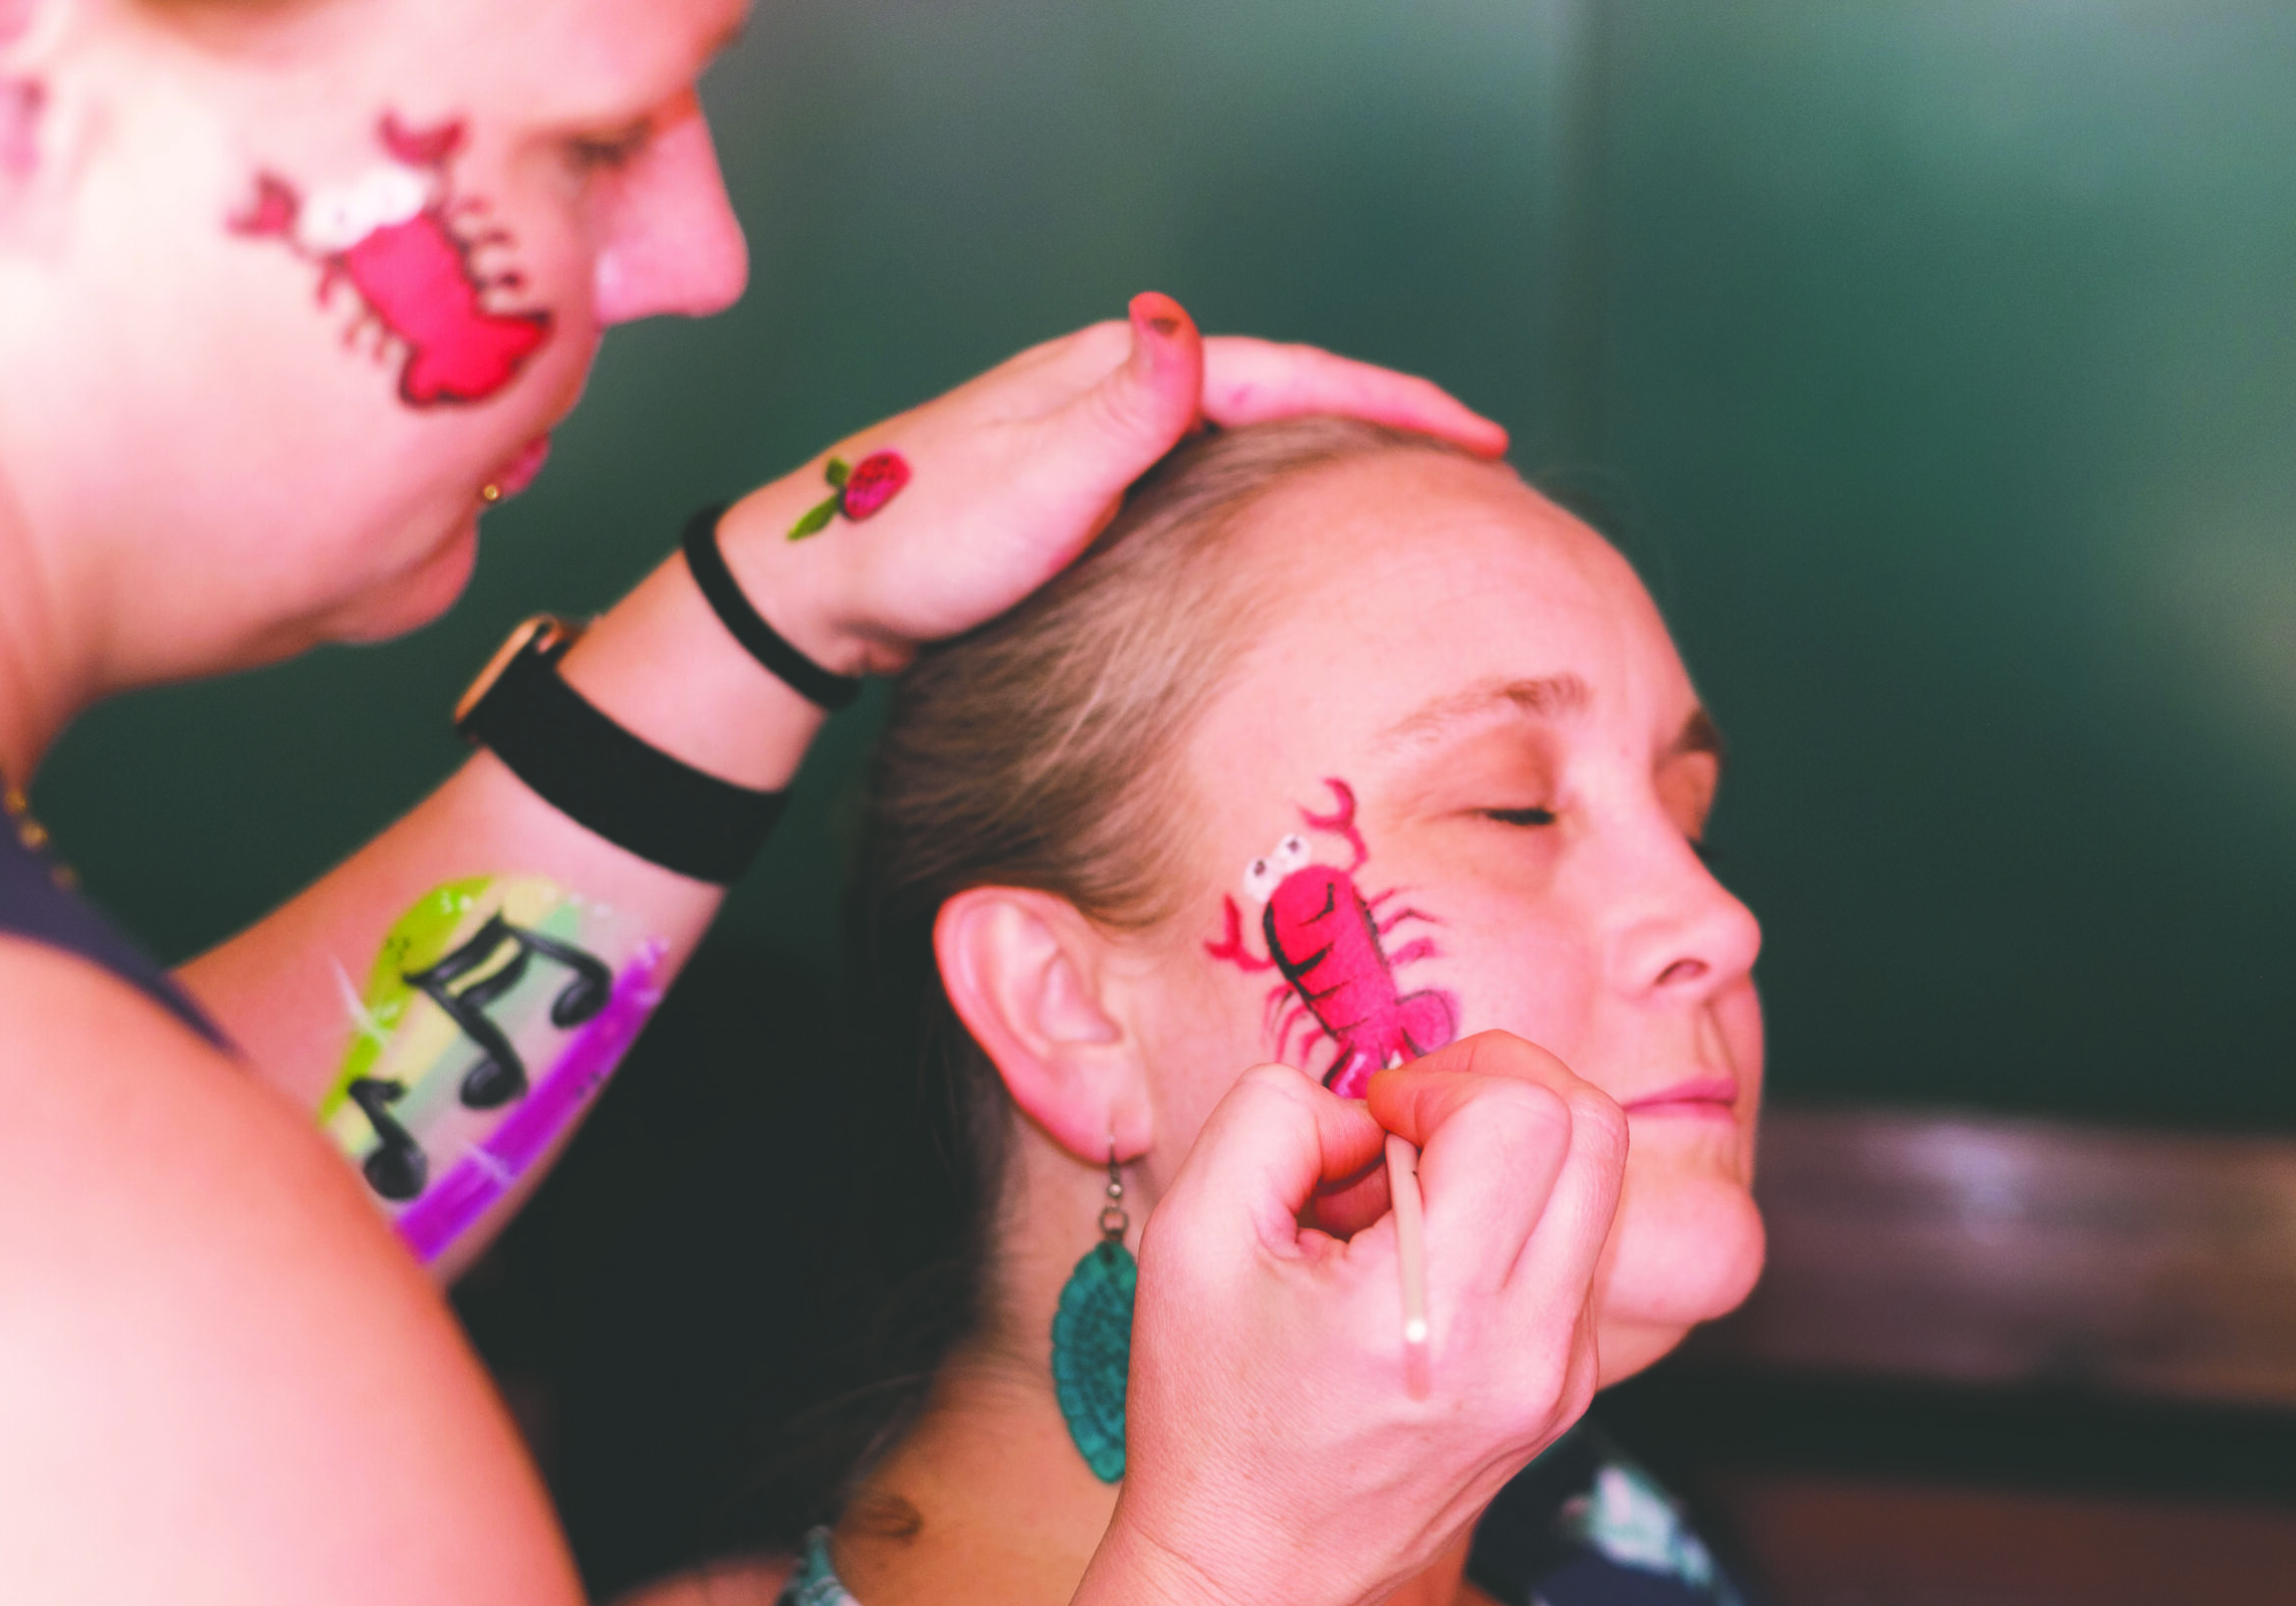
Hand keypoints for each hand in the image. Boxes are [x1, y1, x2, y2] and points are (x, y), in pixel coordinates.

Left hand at [713, 293, 1504, 678]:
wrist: (818, 590)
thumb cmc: (914, 545)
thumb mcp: (1029, 482)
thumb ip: (1118, 411)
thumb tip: (1184, 325)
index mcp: (1117, 374)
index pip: (1283, 371)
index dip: (1387, 399)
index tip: (1476, 436)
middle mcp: (1114, 392)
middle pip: (1278, 389)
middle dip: (1379, 416)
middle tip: (1472, 460)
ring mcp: (1099, 440)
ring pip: (1245, 434)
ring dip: (1329, 452)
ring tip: (1406, 494)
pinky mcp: (1084, 494)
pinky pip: (1207, 478)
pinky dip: (1270, 492)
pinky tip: (1289, 535)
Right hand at [1087, 1033, 1628, 1605]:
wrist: (1250, 1574)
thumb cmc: (1211, 1416)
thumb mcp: (1190, 1236)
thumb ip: (1271, 1116)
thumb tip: (1364, 1106)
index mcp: (1437, 1315)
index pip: (1524, 1116)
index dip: (1441, 1081)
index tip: (1371, 1122)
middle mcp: (1527, 1349)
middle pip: (1591, 1130)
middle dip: (1496, 1085)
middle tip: (1407, 1119)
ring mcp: (1559, 1376)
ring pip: (1596, 1183)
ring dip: (1506, 1149)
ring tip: (1405, 1200)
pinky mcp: (1563, 1390)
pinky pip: (1573, 1248)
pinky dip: (1510, 1214)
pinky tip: (1422, 1258)